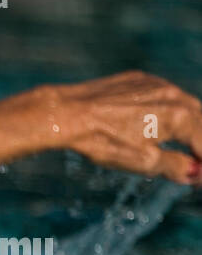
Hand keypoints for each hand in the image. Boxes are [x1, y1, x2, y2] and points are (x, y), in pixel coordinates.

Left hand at [54, 71, 201, 183]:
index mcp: (180, 116)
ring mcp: (158, 83)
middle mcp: (174, 94)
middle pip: (200, 122)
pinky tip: (160, 123)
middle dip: (199, 143)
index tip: (197, 176)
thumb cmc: (102, 140)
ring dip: (189, 126)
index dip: (201, 162)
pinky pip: (166, 95)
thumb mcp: (142, 162)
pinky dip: (171, 110)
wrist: (67, 113)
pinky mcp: (141, 79)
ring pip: (186, 105)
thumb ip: (175, 166)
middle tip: (193, 164)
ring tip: (184, 146)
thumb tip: (195, 173)